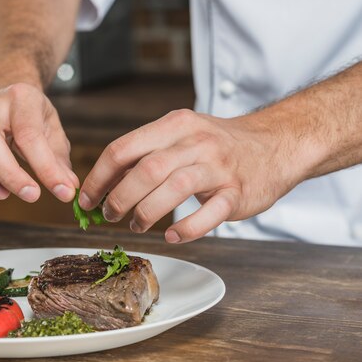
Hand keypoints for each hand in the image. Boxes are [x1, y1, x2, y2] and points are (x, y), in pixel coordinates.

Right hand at [0, 82, 78, 203]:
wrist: (1, 87)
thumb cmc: (30, 114)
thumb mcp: (52, 128)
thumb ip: (59, 160)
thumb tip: (68, 189)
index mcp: (21, 98)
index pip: (29, 134)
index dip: (46, 167)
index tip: (62, 192)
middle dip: (7, 172)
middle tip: (30, 195)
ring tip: (2, 194)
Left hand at [78, 109, 301, 242]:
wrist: (275, 144)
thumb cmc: (216, 145)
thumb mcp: (180, 135)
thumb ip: (144, 153)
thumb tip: (103, 182)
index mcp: (174, 125)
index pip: (123, 149)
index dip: (99, 178)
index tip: (86, 199)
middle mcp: (196, 142)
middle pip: (145, 170)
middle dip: (118, 198)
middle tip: (109, 215)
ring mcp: (218, 167)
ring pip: (173, 189)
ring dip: (146, 213)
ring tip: (136, 225)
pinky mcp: (237, 192)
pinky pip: (208, 215)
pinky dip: (185, 229)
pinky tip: (171, 236)